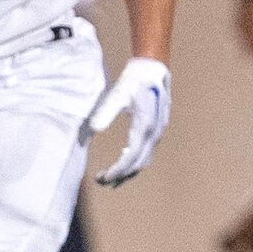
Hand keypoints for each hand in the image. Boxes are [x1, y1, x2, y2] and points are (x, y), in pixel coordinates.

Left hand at [83, 57, 171, 186]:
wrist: (153, 70)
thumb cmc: (134, 81)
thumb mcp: (118, 94)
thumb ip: (106, 111)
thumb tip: (95, 129)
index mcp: (146, 126)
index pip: (131, 157)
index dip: (117, 170)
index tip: (103, 177)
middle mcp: (155, 133)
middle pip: (139, 164)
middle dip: (121, 176)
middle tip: (101, 181)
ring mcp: (157, 133)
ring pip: (144, 160)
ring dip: (128, 172)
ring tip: (110, 178)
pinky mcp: (156, 131)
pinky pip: (146, 153)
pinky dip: (134, 162)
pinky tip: (121, 162)